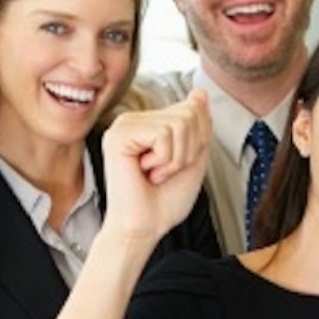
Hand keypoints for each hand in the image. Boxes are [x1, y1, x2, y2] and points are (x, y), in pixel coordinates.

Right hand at [100, 90, 210, 243]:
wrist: (146, 226)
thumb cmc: (167, 198)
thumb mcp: (195, 155)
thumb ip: (199, 124)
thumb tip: (199, 92)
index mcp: (153, 123)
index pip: (193, 108)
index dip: (199, 140)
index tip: (179, 164)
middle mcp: (137, 119)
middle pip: (189, 113)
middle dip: (189, 149)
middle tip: (166, 170)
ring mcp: (125, 125)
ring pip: (179, 123)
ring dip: (176, 157)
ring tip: (156, 172)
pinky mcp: (119, 135)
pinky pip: (163, 134)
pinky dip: (164, 159)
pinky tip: (145, 171)